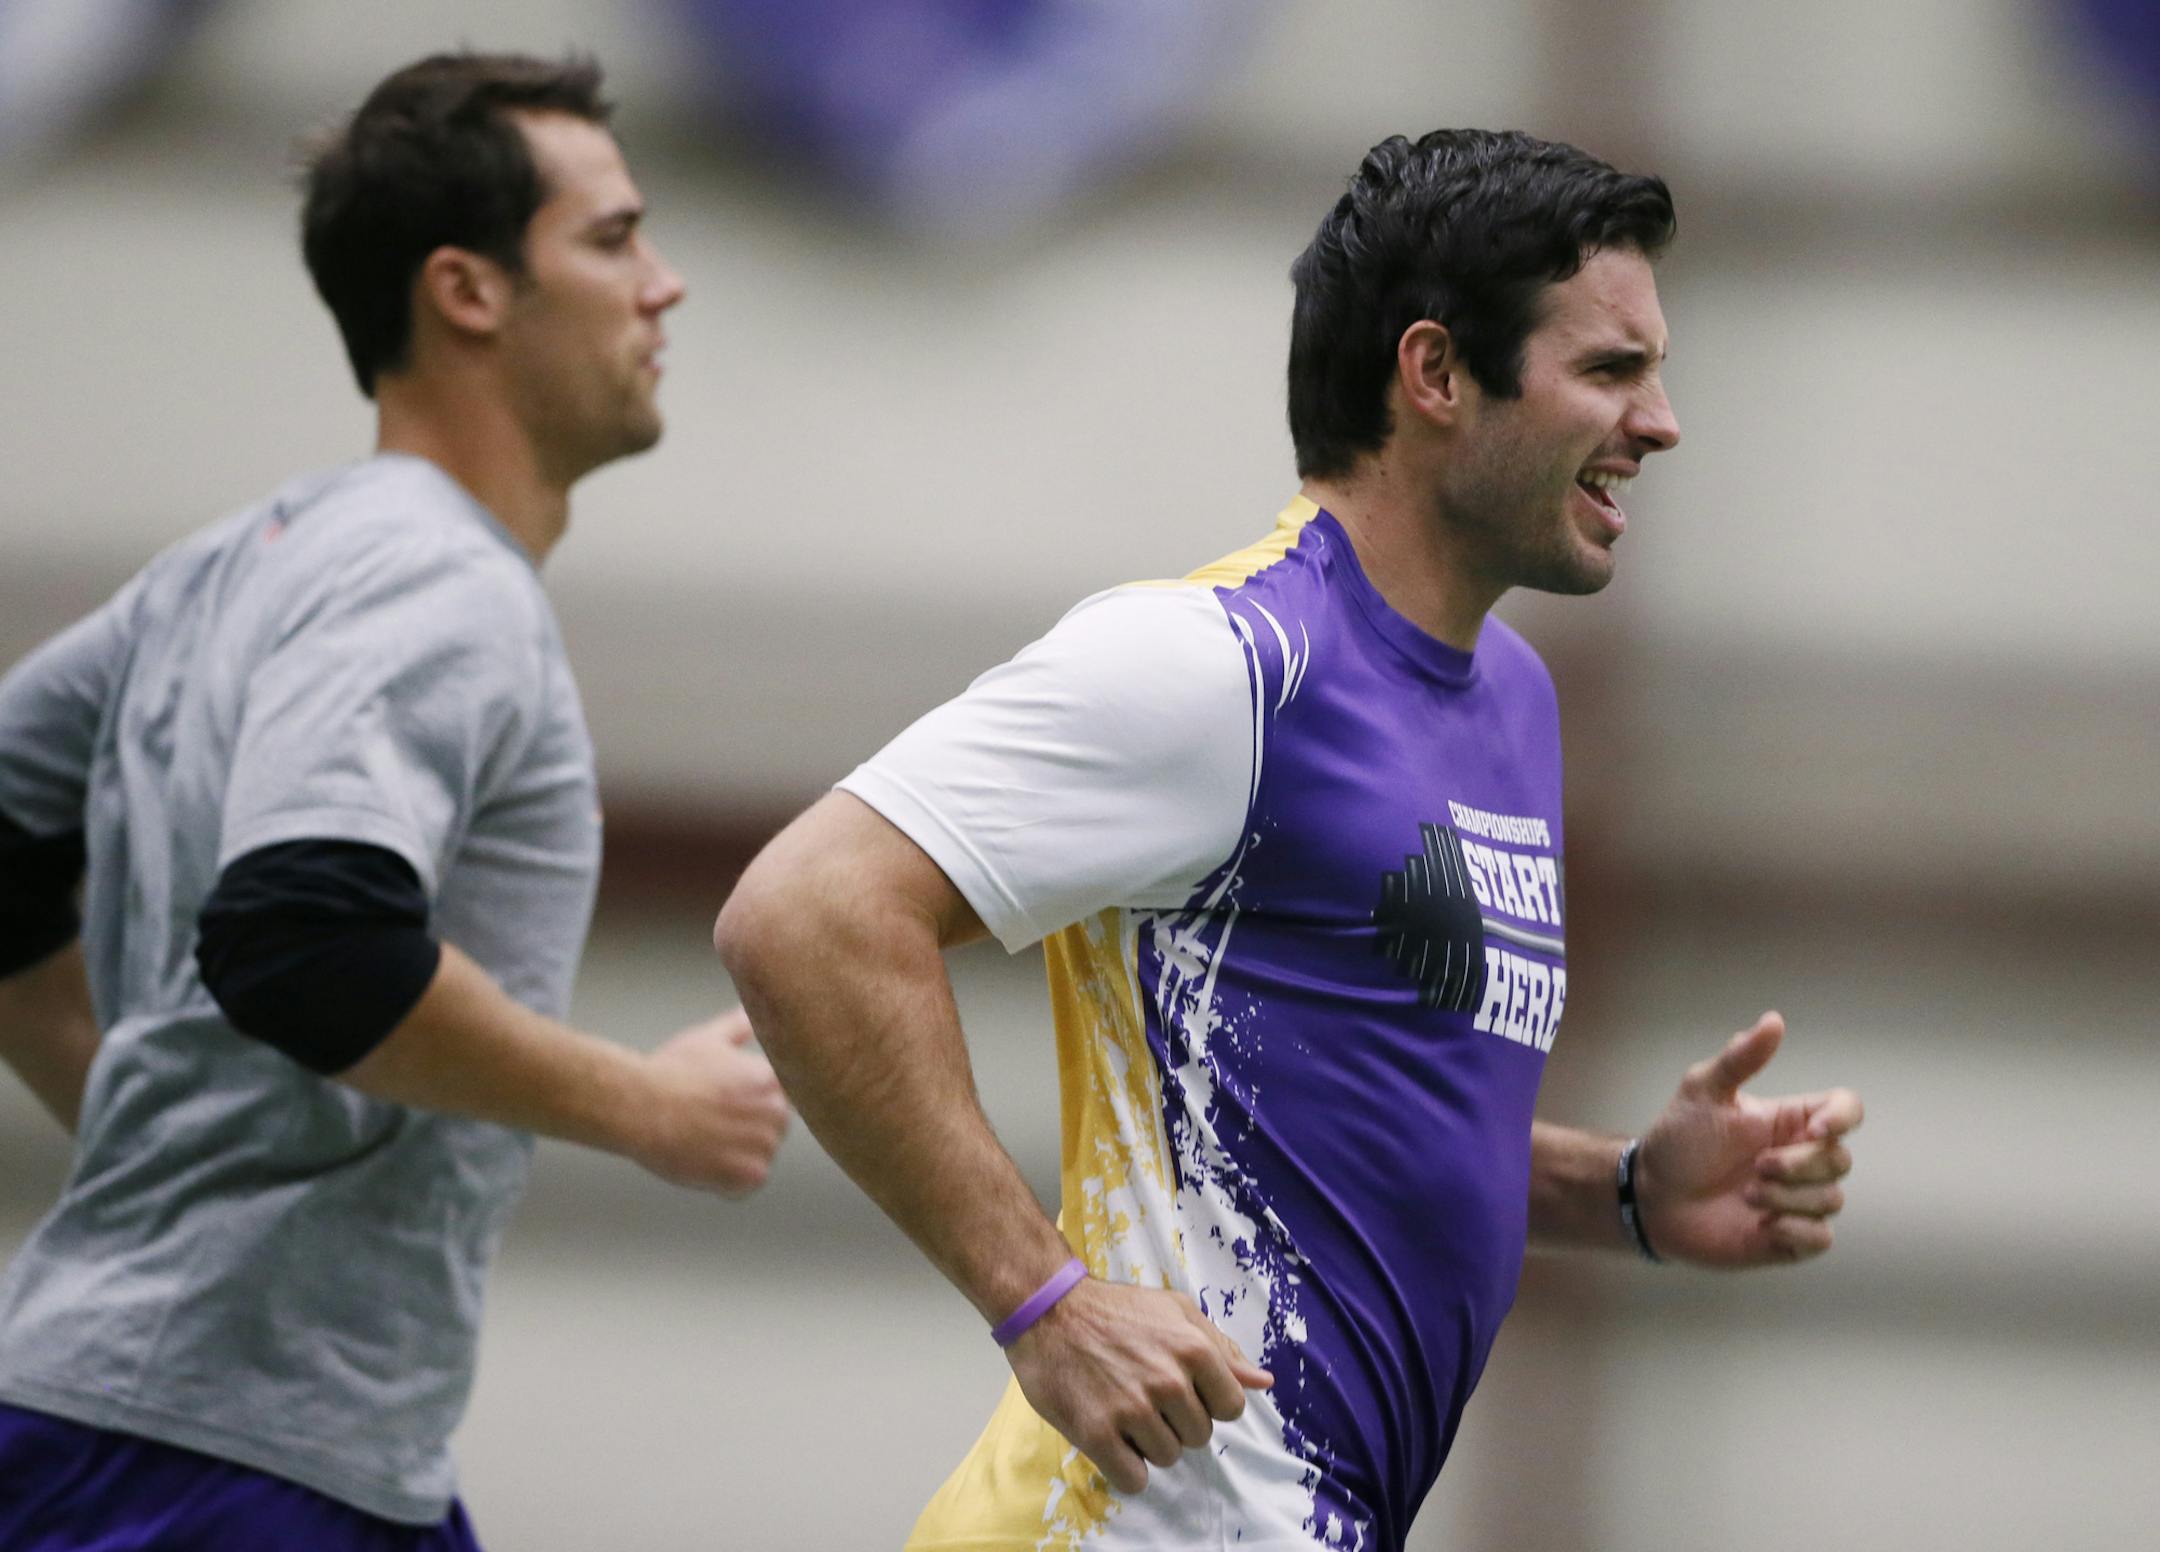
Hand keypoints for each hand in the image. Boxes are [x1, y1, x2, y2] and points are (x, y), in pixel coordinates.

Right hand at [633, 1007, 790, 1194]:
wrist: (641, 1106)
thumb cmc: (670, 1071)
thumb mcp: (708, 1039)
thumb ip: (738, 1027)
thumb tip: (752, 1014)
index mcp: (775, 1079)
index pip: (787, 1098)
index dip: (756, 1104)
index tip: (731, 1106)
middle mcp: (778, 1111)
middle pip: (774, 1130)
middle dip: (748, 1130)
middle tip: (711, 1123)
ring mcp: (766, 1144)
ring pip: (759, 1158)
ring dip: (736, 1157)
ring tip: (703, 1140)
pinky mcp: (750, 1175)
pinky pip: (744, 1187)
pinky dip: (725, 1183)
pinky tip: (701, 1161)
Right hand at [1006, 1277, 1272, 1494]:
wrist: (1048, 1310)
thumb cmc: (1116, 1309)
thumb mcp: (1175, 1311)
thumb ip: (1222, 1348)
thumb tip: (1263, 1382)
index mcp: (1194, 1350)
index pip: (1231, 1408)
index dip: (1208, 1403)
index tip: (1184, 1392)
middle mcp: (1168, 1381)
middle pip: (1199, 1436)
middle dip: (1178, 1422)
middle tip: (1146, 1396)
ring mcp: (1132, 1409)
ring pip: (1167, 1458)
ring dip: (1149, 1443)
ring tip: (1125, 1411)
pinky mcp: (1096, 1433)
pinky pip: (1133, 1479)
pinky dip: (1126, 1468)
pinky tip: (1113, 1440)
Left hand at [1636, 1012, 1862, 1266]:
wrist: (1652, 1196)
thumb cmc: (1679, 1139)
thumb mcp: (1704, 1091)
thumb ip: (1740, 1058)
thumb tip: (1774, 1019)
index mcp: (1791, 1121)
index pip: (1847, 1109)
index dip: (1843, 1118)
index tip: (1815, 1129)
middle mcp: (1802, 1159)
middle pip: (1840, 1159)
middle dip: (1799, 1166)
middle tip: (1755, 1167)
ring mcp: (1798, 1199)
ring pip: (1832, 1199)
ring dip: (1788, 1199)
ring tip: (1746, 1196)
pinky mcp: (1790, 1238)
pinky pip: (1821, 1237)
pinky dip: (1796, 1231)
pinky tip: (1763, 1226)